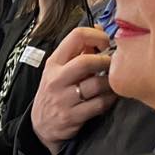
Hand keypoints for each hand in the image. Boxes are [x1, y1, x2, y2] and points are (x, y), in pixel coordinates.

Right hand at [29, 27, 116, 153]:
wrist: (40, 125)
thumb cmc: (55, 92)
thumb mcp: (59, 69)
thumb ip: (80, 50)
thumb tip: (100, 28)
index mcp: (54, 62)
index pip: (76, 36)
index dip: (97, 36)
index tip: (106, 44)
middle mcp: (57, 79)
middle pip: (86, 62)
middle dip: (106, 61)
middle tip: (114, 65)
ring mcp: (64, 99)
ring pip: (97, 85)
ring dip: (111, 82)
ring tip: (114, 82)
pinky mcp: (72, 116)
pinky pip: (100, 104)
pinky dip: (110, 99)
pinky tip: (110, 97)